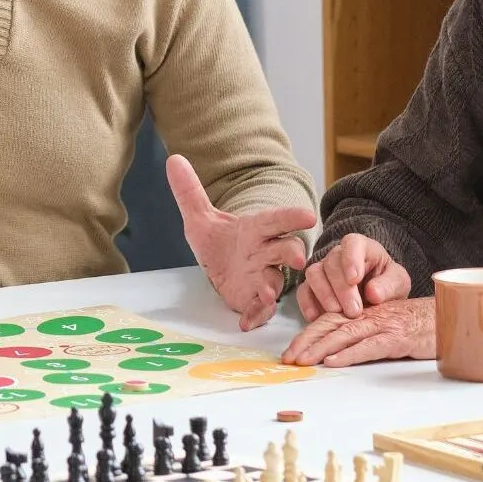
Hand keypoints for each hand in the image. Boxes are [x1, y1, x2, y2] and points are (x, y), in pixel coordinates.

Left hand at [166, 154, 315, 330]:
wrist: (220, 267)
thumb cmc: (220, 240)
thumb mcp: (200, 217)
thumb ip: (189, 191)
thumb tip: (174, 159)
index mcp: (255, 229)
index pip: (276, 220)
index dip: (292, 218)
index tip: (308, 216)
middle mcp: (264, 252)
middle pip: (286, 250)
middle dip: (293, 253)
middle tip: (297, 258)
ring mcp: (262, 277)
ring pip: (275, 281)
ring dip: (272, 287)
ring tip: (266, 291)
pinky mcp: (254, 300)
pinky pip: (260, 309)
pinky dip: (254, 315)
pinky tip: (244, 322)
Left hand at [281, 299, 436, 367]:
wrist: (447, 318)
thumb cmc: (412, 325)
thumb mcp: (382, 327)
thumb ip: (360, 334)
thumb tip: (332, 352)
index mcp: (361, 313)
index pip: (326, 322)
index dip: (306, 336)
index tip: (289, 353)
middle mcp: (367, 316)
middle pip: (329, 327)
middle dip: (306, 343)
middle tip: (288, 359)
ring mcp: (382, 326)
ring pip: (345, 335)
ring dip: (321, 349)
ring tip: (303, 361)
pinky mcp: (397, 338)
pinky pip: (370, 346)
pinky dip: (350, 354)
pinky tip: (335, 361)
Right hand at [296, 232, 410, 320]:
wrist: (377, 299)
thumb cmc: (387, 285)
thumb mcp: (398, 283)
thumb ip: (389, 285)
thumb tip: (373, 293)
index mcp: (362, 247)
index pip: (352, 244)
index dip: (351, 259)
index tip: (355, 279)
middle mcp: (338, 255)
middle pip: (331, 263)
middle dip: (341, 289)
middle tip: (354, 311)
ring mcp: (322, 270)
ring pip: (313, 274)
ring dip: (324, 295)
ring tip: (337, 314)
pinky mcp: (311, 288)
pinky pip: (303, 291)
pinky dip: (308, 304)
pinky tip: (317, 318)